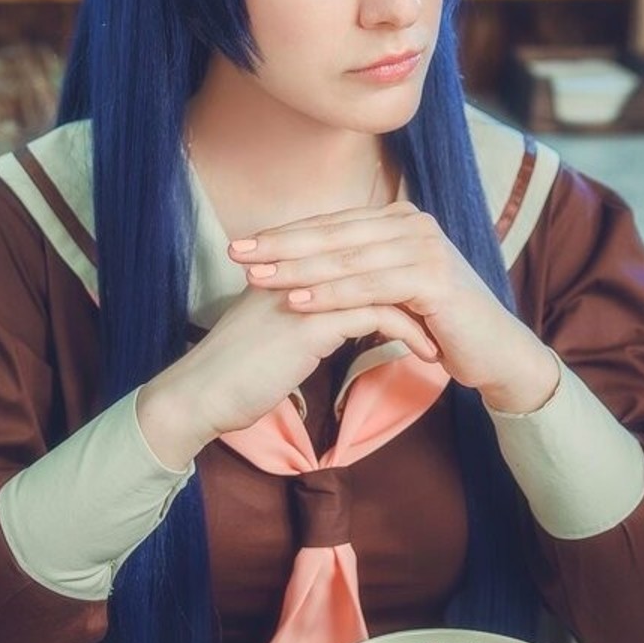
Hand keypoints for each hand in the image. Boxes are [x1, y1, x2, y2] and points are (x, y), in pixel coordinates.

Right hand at [135, 272, 438, 468]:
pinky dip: (409, 333)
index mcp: (288, 263)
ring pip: (382, 283)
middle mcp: (297, 266)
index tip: (420, 294)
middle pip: (374, 257)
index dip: (390, 269)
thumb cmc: (234, 370)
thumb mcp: (274, 329)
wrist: (198, 394)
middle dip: (413, 285)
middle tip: (444, 309)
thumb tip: (336, 314)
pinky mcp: (312, 322)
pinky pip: (378, 316)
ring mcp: (305, 290)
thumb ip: (302, 310)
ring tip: (442, 335)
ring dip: (419, 310)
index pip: (354, 248)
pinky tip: (427, 354)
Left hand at [229, 201, 559, 413]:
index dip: (285, 233)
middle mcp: (414, 224)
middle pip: (334, 235)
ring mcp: (427, 247)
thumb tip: (302, 263)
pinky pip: (371, 287)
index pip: (332, 224)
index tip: (241, 244)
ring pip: (348, 259)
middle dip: (281, 245)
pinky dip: (332, 295)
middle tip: (237, 253)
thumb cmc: (437, 324)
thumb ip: (357, 268)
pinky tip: (299, 303)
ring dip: (298, 270)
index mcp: (399, 219)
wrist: (494, 351)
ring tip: (258, 278)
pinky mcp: (434, 279)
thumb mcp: (391, 288)